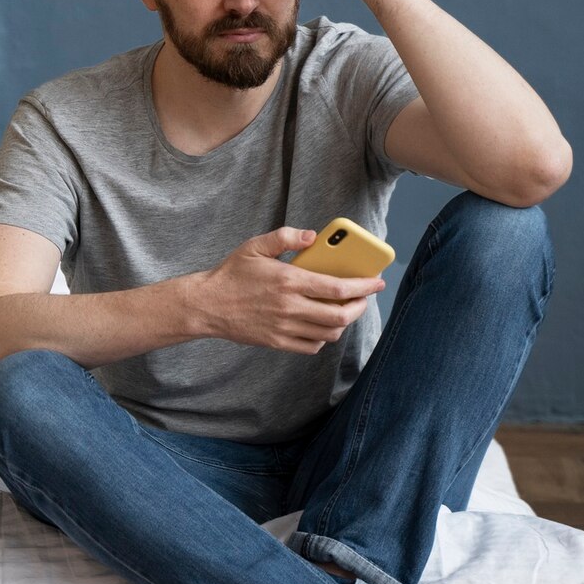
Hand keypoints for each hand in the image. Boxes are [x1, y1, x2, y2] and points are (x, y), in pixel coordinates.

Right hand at [182, 227, 384, 353]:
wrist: (206, 306)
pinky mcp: (277, 342)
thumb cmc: (231, 274)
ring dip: (343, 322)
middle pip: (340, 315)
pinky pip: (311, 346)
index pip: (337, 288)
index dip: (363, 286)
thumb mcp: (254, 246)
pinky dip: (323, 337)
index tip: (376, 282)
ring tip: (344, 309)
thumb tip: (313, 237)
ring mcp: (284, 328)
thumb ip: (285, 236)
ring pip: (329, 333)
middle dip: (360, 307)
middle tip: (364, 298)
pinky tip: (321, 325)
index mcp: (288, 280)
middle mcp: (290, 307)